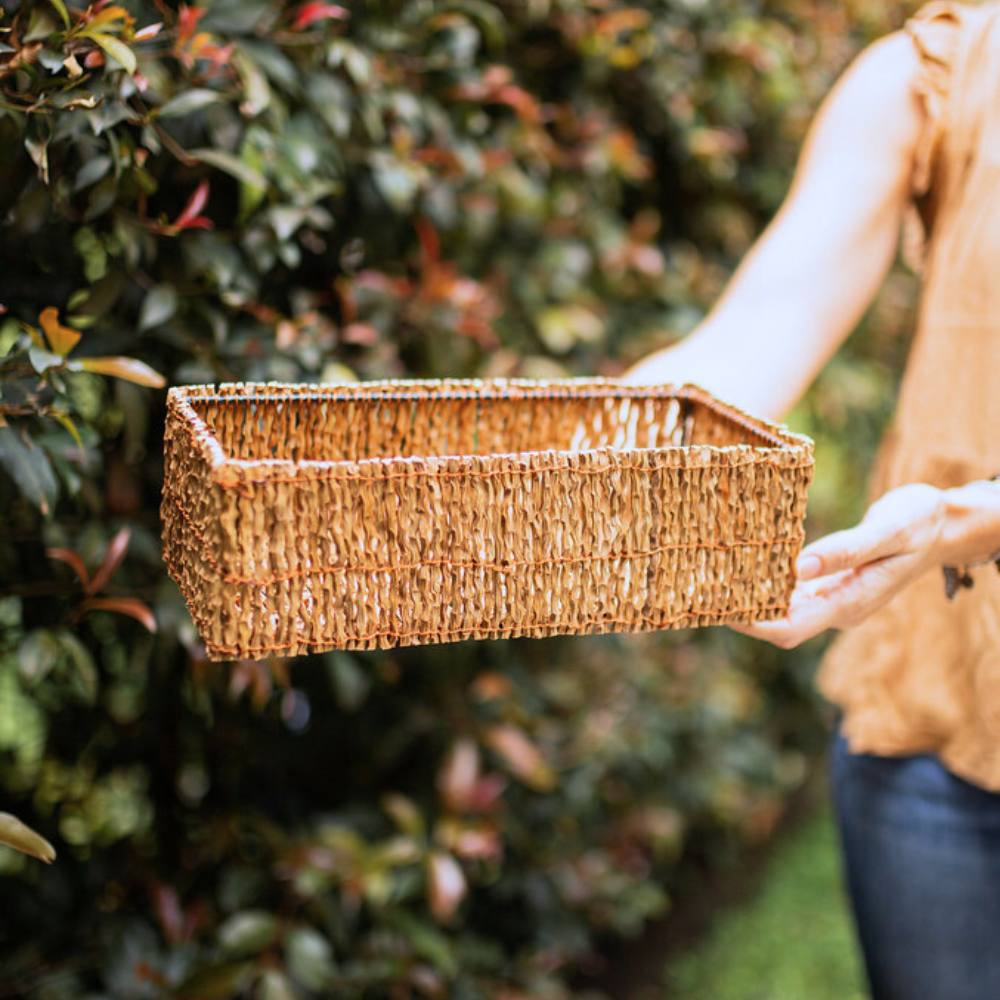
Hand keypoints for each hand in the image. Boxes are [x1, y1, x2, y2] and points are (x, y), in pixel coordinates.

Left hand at [731, 483, 945, 647]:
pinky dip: (768, 579)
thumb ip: (844, 550)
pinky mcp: (832, 583)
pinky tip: (744, 561)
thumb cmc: (920, 522)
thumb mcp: (888, 530)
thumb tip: (796, 567)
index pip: (790, 628)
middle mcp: (839, 607)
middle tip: (700, 590)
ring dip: (750, 596)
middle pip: (780, 624)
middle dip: (741, 612)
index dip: (752, 623)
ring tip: (711, 574)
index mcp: (851, 602)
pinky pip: (794, 591)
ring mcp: (836, 598)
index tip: (718, 608)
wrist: (945, 524)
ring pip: (784, 608)